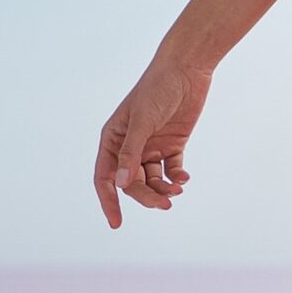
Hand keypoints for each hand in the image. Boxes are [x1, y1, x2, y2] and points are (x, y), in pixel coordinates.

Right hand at [94, 53, 213, 224]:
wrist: (186, 68)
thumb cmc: (157, 89)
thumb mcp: (142, 121)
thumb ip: (131, 153)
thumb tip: (120, 184)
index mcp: (112, 140)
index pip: (105, 178)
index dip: (109, 201)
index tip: (116, 223)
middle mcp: (129, 146)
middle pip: (132, 182)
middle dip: (146, 196)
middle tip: (165, 205)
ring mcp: (151, 146)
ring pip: (152, 179)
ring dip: (163, 188)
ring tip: (178, 190)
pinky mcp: (173, 144)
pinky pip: (171, 169)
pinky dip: (177, 177)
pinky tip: (184, 178)